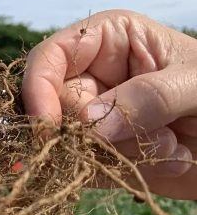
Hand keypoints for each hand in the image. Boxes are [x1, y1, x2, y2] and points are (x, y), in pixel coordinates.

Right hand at [22, 10, 196, 199]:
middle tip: (155, 133)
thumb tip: (88, 124)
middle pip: (55, 108)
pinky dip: (125, 174)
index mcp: (110, 41)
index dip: (39, 89)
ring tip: (173, 146)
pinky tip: (169, 161)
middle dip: (97, 130)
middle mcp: (94, 77)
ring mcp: (95, 119)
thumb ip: (148, 97)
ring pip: (68, 144)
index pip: (50, 58)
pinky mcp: (100, 155)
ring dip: (122, 154)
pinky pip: (86, 172)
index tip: (48, 126)